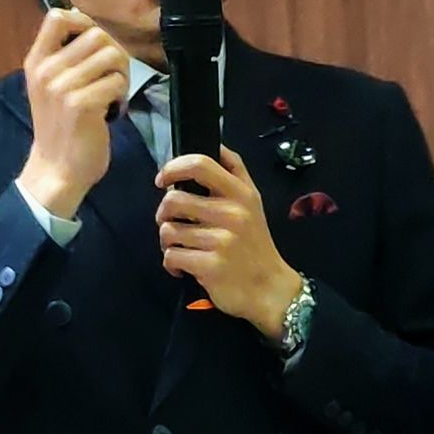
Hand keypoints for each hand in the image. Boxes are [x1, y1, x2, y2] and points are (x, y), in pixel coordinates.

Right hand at [18, 8, 128, 216]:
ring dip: (122, 74)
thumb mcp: (50, 86)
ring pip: (112, 55)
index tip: (94, 45)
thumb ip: (64, 55)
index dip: (84, 22)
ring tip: (113, 94)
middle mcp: (46, 70)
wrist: (56, 169)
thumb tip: (85, 21)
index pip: (57, 16)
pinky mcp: (82, 104)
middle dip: (114, 52)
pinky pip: (117, 81)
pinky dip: (122, 96)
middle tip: (113, 77)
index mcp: (36, 61)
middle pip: (96, 34)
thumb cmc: (59, 126)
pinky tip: (112, 112)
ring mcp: (63, 87)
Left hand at [154, 145, 302, 340]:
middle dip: (163, 212)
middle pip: (174, 199)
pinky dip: (172, 263)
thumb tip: (214, 144)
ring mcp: (221, 240)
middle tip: (171, 222)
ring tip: (182, 247)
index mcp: (241, 193)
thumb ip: (234, 174)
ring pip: (168, 230)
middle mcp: (233, 213)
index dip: (173, 167)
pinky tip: (185, 267)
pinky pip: (171, 256)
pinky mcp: (210, 266)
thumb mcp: (253, 203)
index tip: (163, 180)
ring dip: (168, 241)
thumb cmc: (255, 244)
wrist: (270, 289)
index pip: (200, 163)